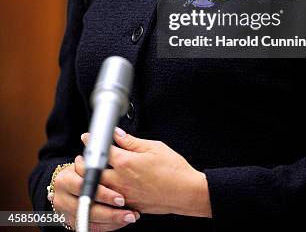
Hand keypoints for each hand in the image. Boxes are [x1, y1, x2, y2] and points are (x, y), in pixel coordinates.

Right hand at [48, 160, 139, 230]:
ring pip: (91, 220)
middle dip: (110, 212)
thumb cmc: (83, 167)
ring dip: (112, 220)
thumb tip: (117, 134)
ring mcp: (65, 211)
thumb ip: (101, 151)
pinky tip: (121, 221)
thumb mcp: (89, 156)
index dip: (104, 194)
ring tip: (129, 217)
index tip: (121, 199)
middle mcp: (62, 195)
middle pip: (89, 208)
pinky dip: (108, 225)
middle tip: (129, 212)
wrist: (65, 183)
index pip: (86, 187)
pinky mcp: (71, 221)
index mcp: (65, 177)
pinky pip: (92, 227)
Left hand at [79, 129, 211, 217]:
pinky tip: (106, 187)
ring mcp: (123, 195)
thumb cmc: (173, 169)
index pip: (102, 149)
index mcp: (126, 162)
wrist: (185, 192)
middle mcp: (121, 180)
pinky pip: (109, 200)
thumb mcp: (154, 147)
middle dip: (84, 162)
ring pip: (98, 188)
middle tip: (83, 155)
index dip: (92, 141)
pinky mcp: (128, 206)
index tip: (88, 137)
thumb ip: (131, 141)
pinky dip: (103, 193)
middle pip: (92, 171)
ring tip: (91, 170)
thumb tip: (117, 134)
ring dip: (91, 178)